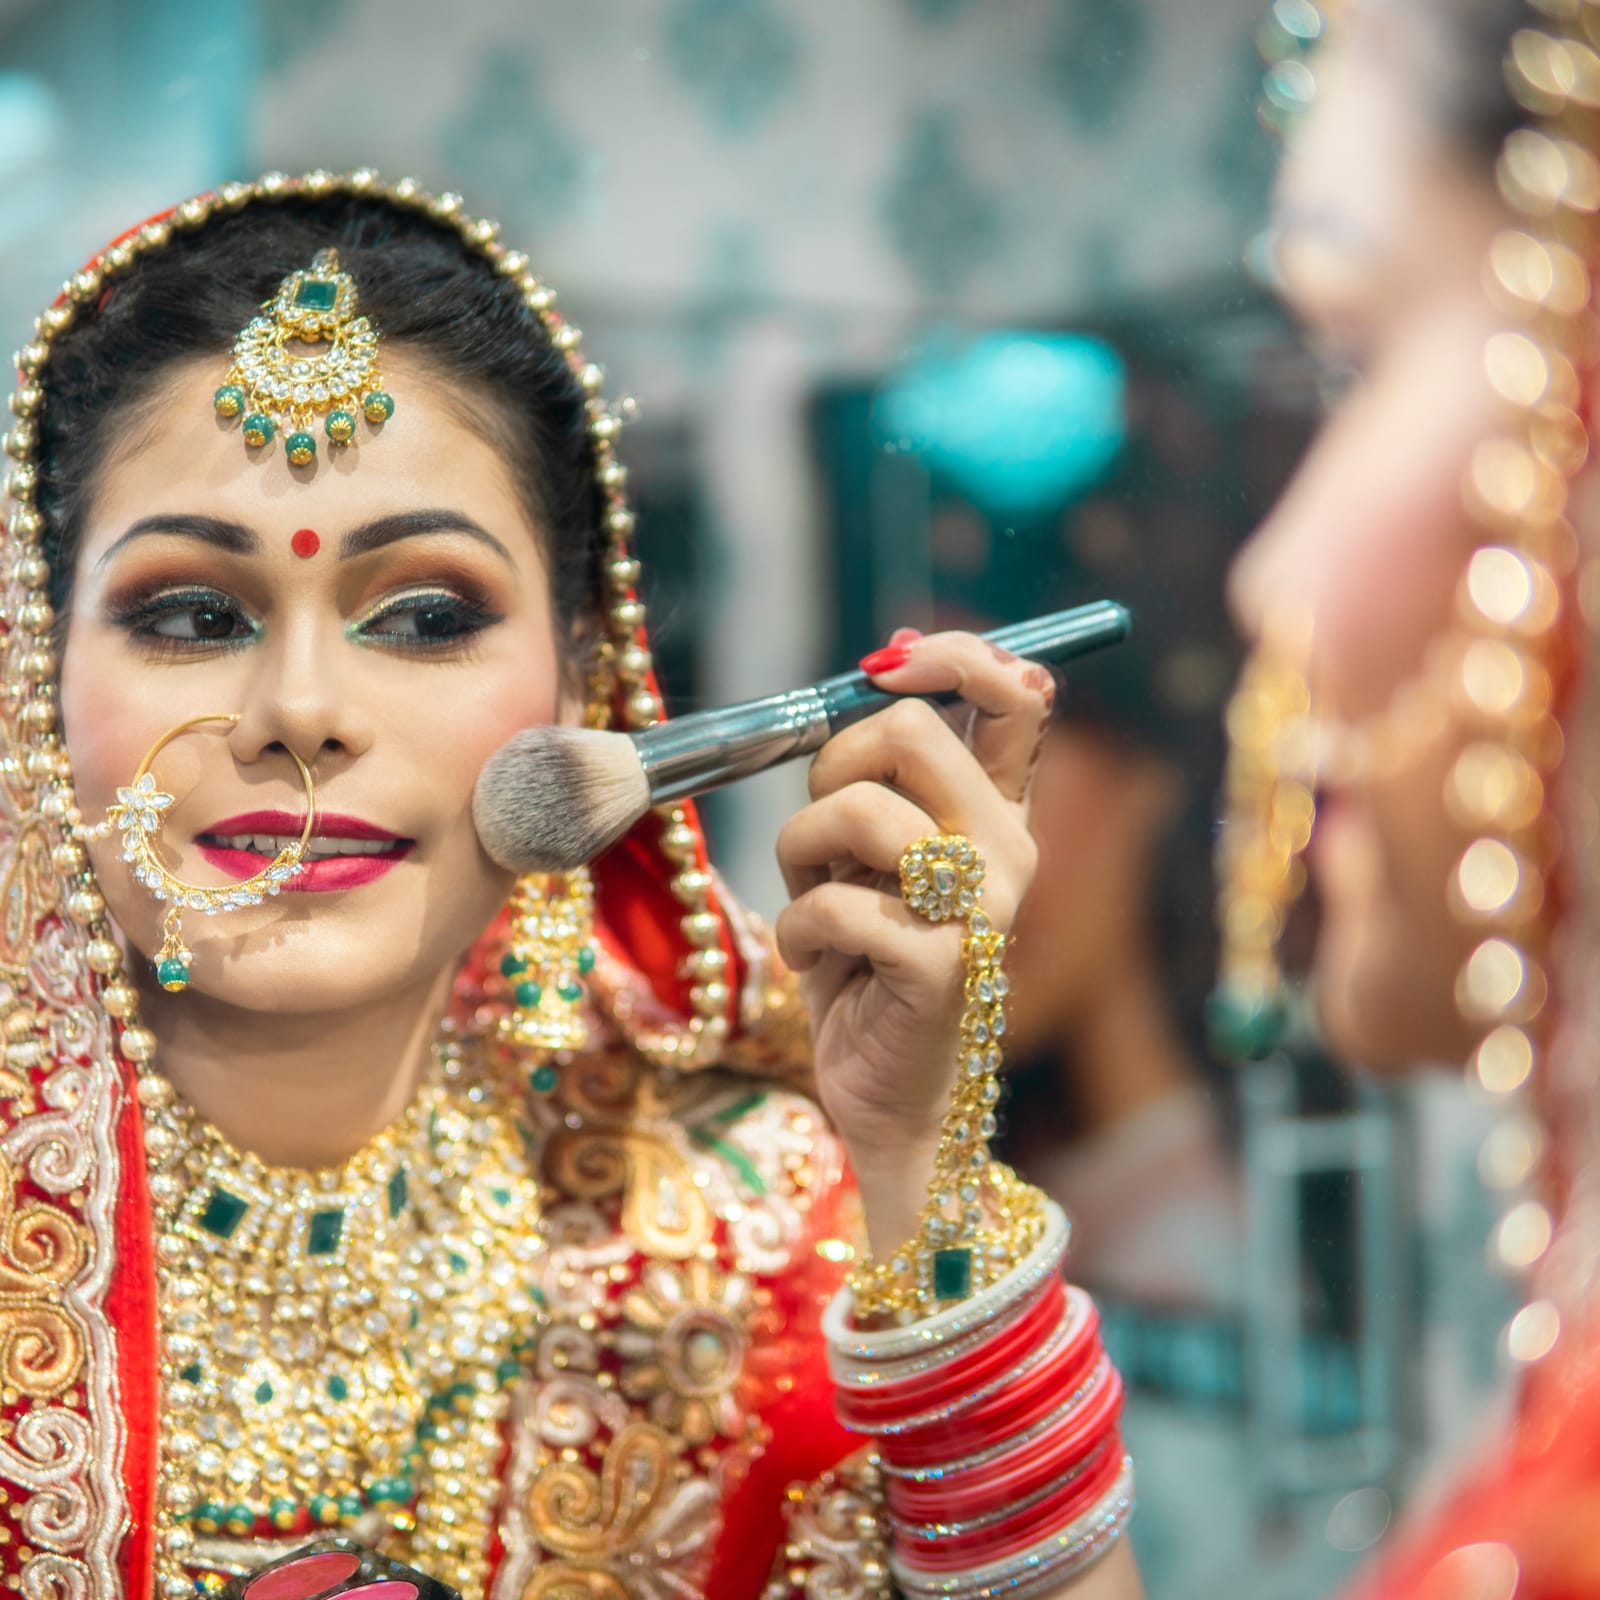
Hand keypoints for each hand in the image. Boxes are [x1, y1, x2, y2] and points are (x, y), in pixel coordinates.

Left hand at [774, 628, 1054, 1252]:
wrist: (895, 1101)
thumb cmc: (871, 971)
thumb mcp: (875, 862)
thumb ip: (884, 781)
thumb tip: (873, 676)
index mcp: (998, 815)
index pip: (1016, 692)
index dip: (948, 657)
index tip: (884, 669)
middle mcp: (1008, 851)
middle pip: (908, 734)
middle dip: (831, 769)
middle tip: (822, 835)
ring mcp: (983, 910)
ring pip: (859, 813)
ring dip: (802, 857)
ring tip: (816, 905)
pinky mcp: (943, 967)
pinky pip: (833, 905)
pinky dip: (799, 932)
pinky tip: (816, 964)